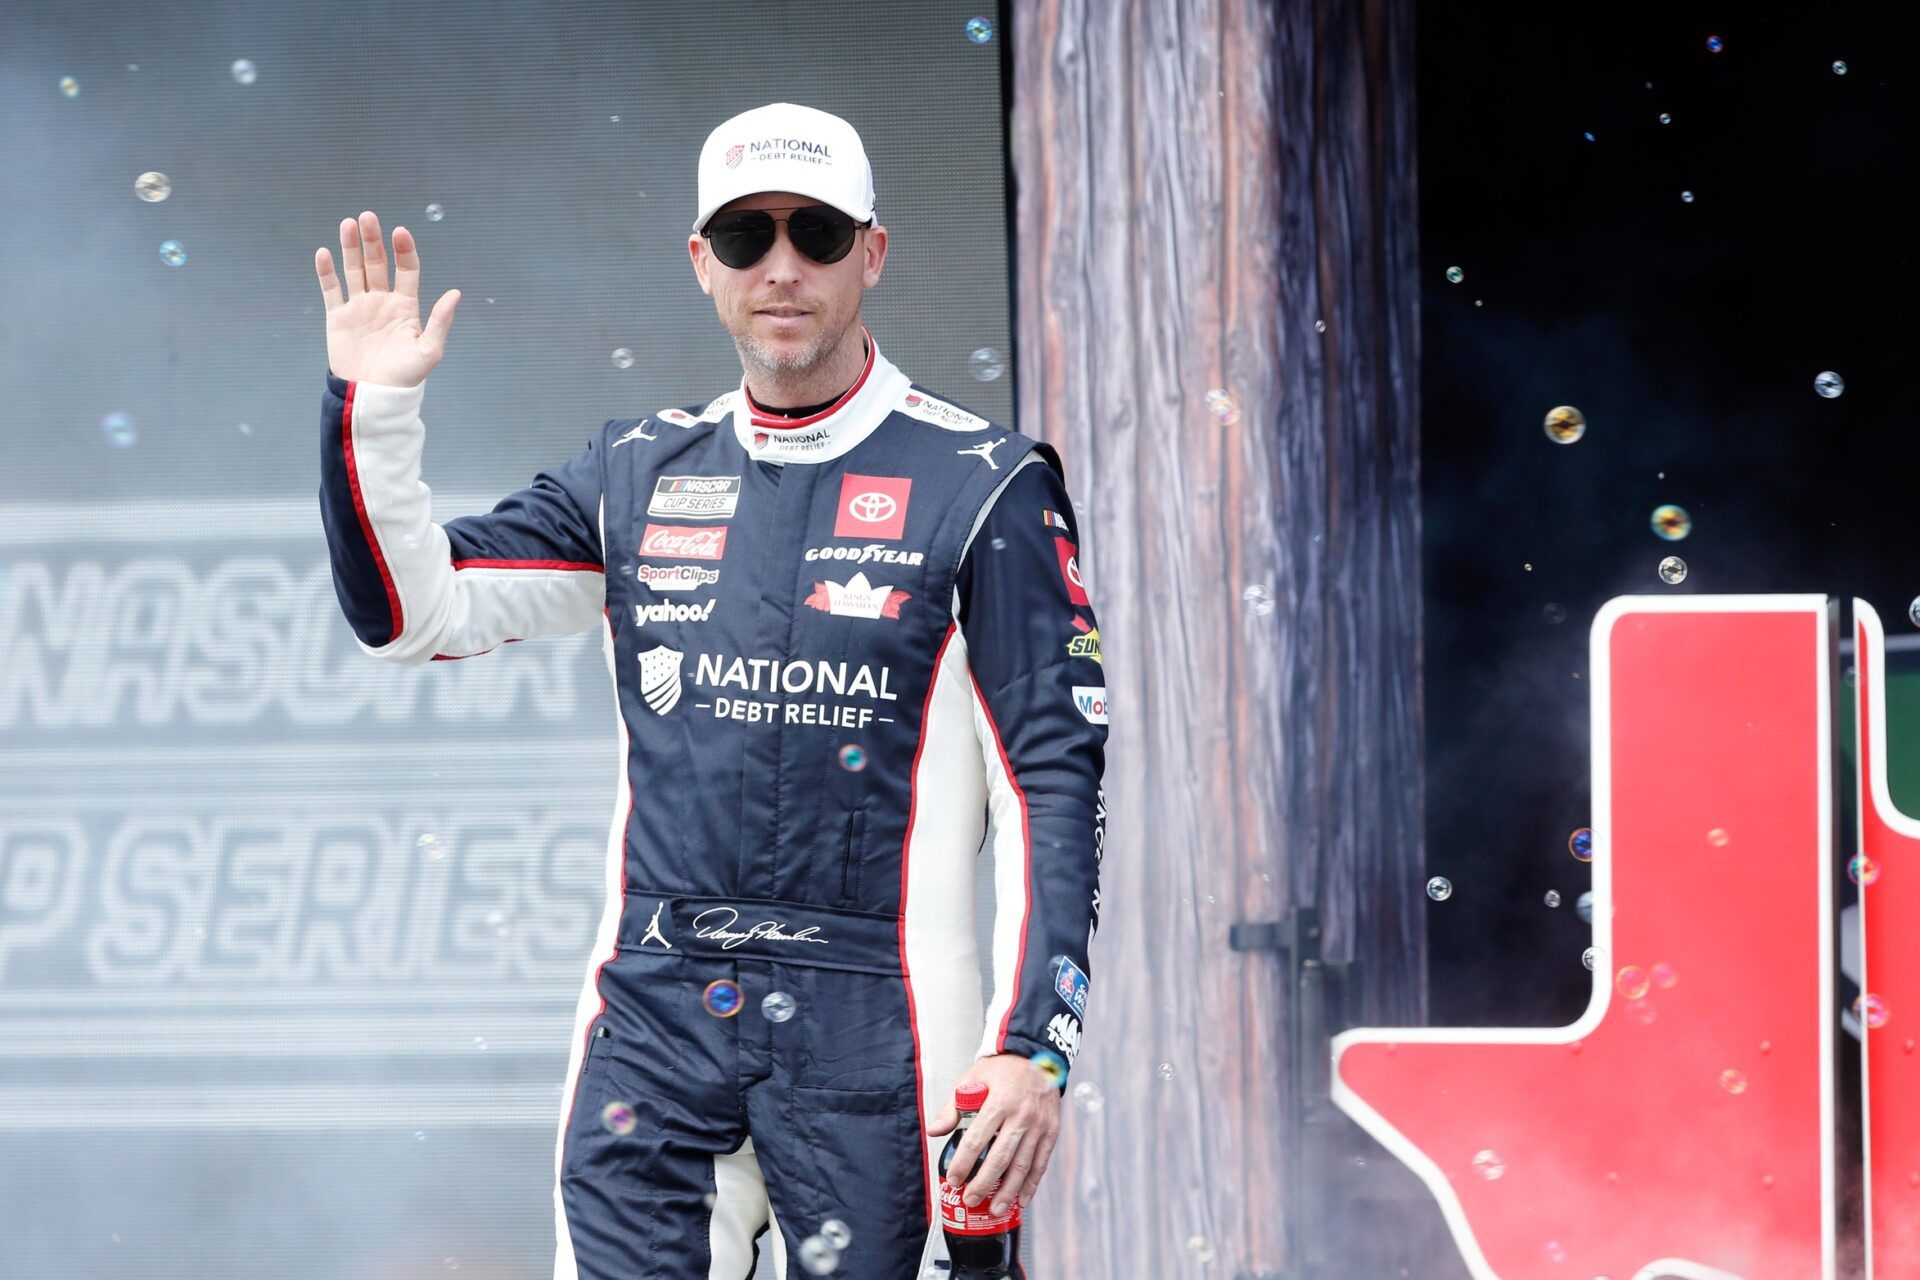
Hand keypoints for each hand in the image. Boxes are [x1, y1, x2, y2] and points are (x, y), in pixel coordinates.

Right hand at [314, 210, 459, 387]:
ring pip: (355, 270)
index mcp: (406, 306)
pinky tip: (325, 252)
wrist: (373, 395)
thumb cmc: (405, 377)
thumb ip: (440, 321)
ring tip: (349, 223)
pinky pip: (331, 289)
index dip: (404, 250)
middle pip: (378, 263)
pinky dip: (326, 272)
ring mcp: (360, 307)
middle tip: (368, 217)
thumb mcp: (429, 350)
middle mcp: (383, 302)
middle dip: (373, 240)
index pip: (406, 270)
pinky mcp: (338, 317)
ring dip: (351, 247)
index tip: (400, 232)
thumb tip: (456, 293)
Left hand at [924, 1054, 1061, 1215]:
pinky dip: (1031, 1184)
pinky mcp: (1051, 1131)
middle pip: (1001, 1157)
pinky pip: (1041, 1163)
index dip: (963, 1163)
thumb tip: (934, 1131)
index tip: (952, 1179)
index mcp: (998, 1101)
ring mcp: (1039, 1124)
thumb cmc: (1000, 1069)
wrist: (1035, 1054)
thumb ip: (952, 1108)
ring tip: (995, 1209)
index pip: (976, 1139)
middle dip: (984, 1183)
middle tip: (971, 1200)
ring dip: (1008, 1192)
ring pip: (1023, 1165)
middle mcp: (1021, 1115)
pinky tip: (1021, 1200)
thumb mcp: (971, 1079)